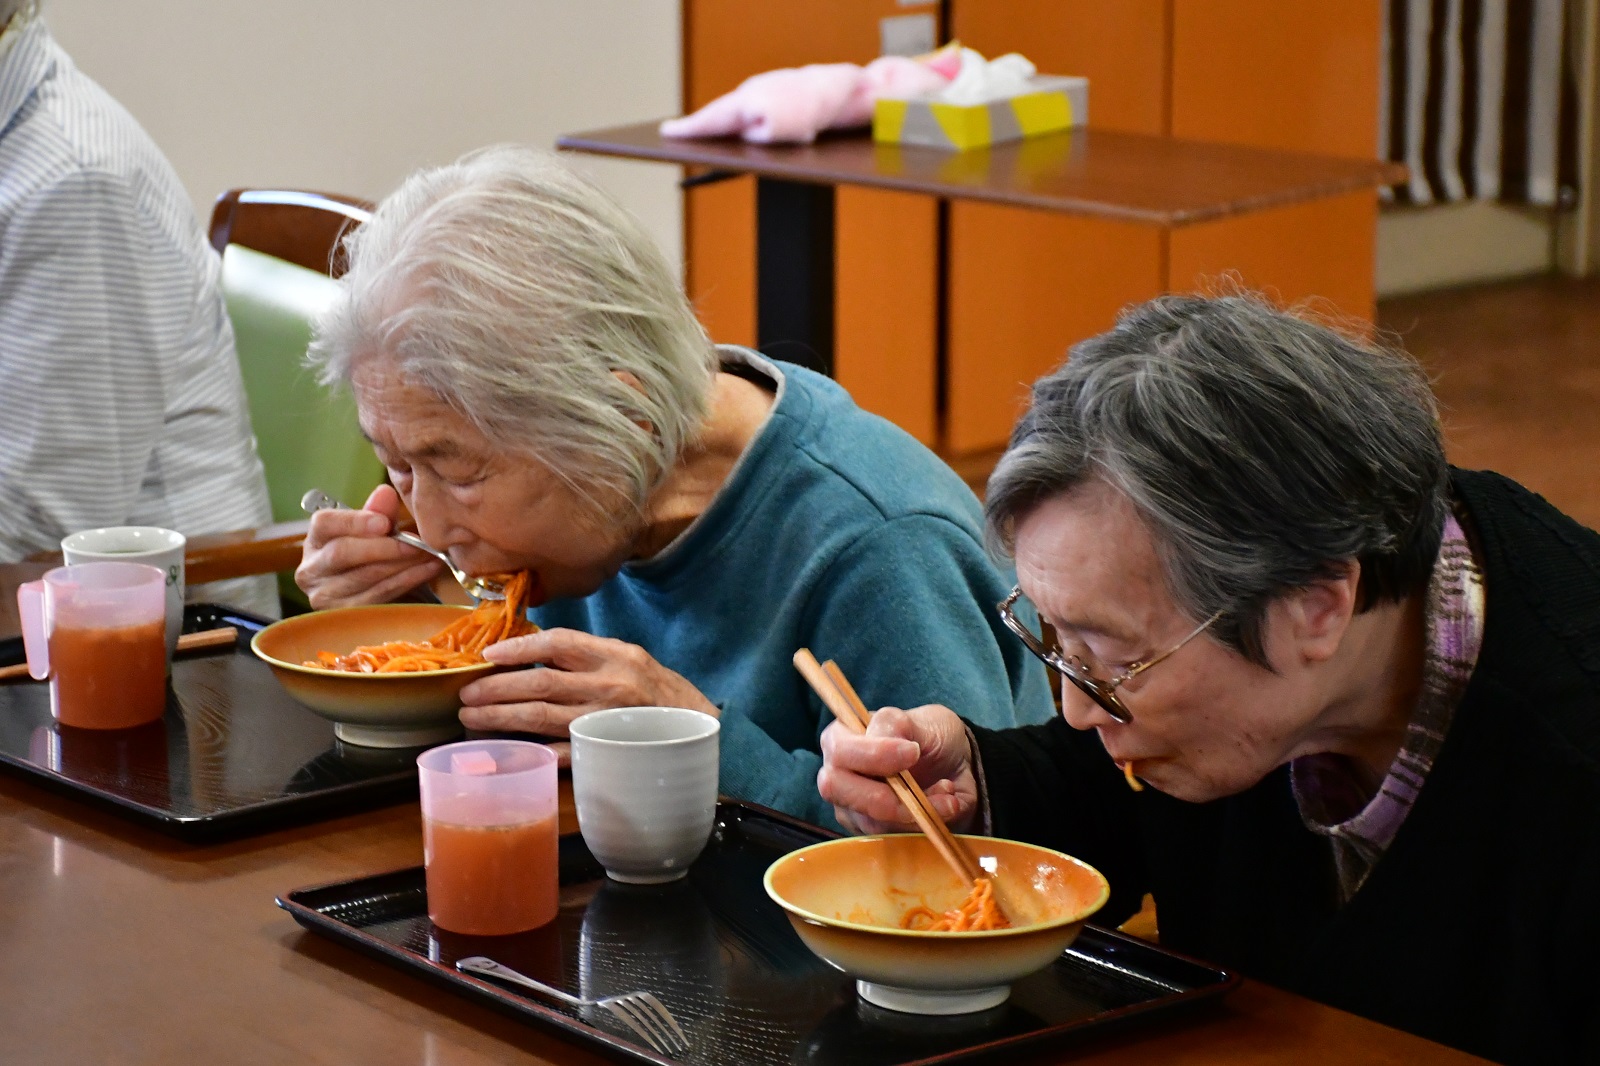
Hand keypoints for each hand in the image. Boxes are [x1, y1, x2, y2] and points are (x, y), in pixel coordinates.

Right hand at [295, 485, 442, 607]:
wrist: (372, 589)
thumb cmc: (370, 552)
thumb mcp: (373, 529)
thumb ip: (378, 511)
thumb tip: (385, 493)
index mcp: (315, 539)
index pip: (325, 524)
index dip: (355, 522)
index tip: (385, 523)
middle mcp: (311, 569)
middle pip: (342, 553)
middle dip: (384, 548)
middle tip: (418, 544)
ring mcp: (324, 595)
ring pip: (364, 577)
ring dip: (403, 566)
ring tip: (430, 555)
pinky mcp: (344, 614)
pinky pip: (378, 596)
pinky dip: (407, 582)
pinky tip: (427, 570)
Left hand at [457, 629, 718, 736]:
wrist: (701, 731)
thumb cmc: (659, 692)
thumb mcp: (630, 659)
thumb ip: (587, 655)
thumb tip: (530, 651)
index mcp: (615, 656)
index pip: (557, 643)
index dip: (518, 648)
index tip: (488, 655)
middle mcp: (609, 686)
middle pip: (540, 683)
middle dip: (496, 687)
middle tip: (466, 693)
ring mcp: (606, 722)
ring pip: (540, 718)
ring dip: (500, 717)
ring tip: (472, 716)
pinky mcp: (605, 752)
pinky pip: (560, 752)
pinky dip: (530, 751)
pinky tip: (506, 750)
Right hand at [817, 704, 978, 834]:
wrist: (957, 769)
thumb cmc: (932, 738)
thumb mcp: (923, 721)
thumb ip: (896, 724)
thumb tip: (878, 736)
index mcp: (841, 737)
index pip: (839, 750)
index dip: (873, 754)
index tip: (913, 752)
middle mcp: (837, 774)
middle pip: (836, 789)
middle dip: (886, 794)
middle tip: (923, 785)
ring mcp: (850, 808)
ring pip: (869, 820)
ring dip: (915, 810)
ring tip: (946, 791)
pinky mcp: (870, 834)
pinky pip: (892, 837)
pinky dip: (924, 823)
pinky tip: (945, 806)